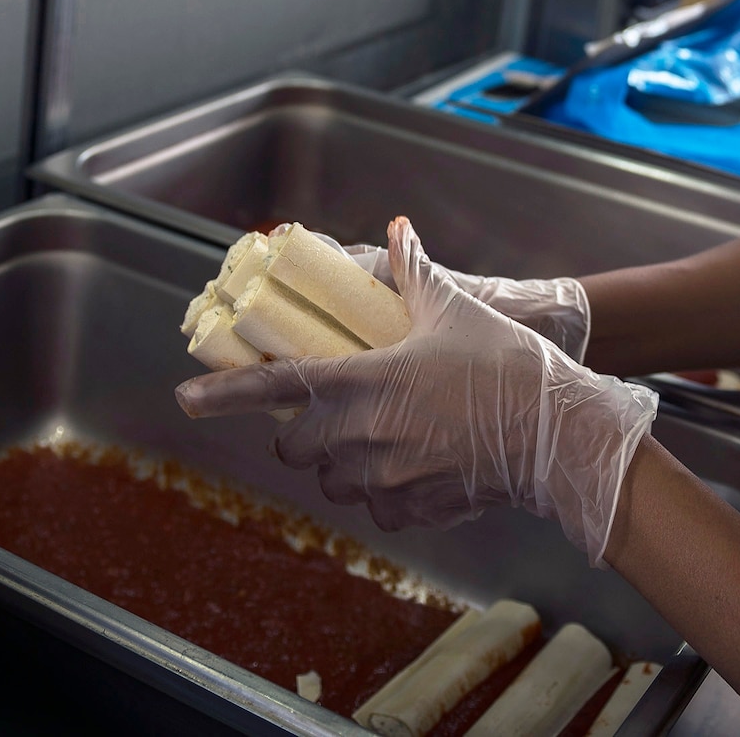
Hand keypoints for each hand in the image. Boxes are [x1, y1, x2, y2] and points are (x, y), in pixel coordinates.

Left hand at [177, 219, 655, 565]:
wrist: (554, 431)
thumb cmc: (505, 363)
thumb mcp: (455, 308)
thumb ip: (415, 270)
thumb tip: (398, 230)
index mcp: (364, 381)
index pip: (276, 387)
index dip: (224, 393)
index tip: (185, 397)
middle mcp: (362, 435)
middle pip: (295, 444)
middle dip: (301, 429)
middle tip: (329, 408)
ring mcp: (384, 478)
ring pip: (330, 478)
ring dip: (337, 460)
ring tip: (374, 435)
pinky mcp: (410, 508)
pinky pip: (373, 505)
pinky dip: (379, 489)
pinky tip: (409, 465)